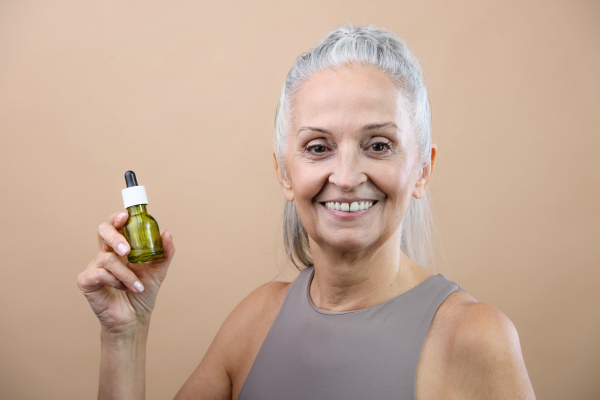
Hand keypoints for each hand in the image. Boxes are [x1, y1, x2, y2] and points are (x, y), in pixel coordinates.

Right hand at [77, 211, 174, 332]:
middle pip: (103, 232)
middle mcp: (105, 254)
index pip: (115, 226)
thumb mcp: (159, 271)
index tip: (125, 216)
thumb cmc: (143, 292)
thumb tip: (167, 232)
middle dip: (115, 238)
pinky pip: (100, 274)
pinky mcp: (86, 281)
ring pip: (107, 259)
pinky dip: (116, 281)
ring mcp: (94, 266)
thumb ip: (164, 252)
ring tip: (137, 286)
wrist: (134, 318)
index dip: (117, 218)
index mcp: (121, 248)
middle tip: (127, 251)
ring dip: (126, 274)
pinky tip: (124, 289)